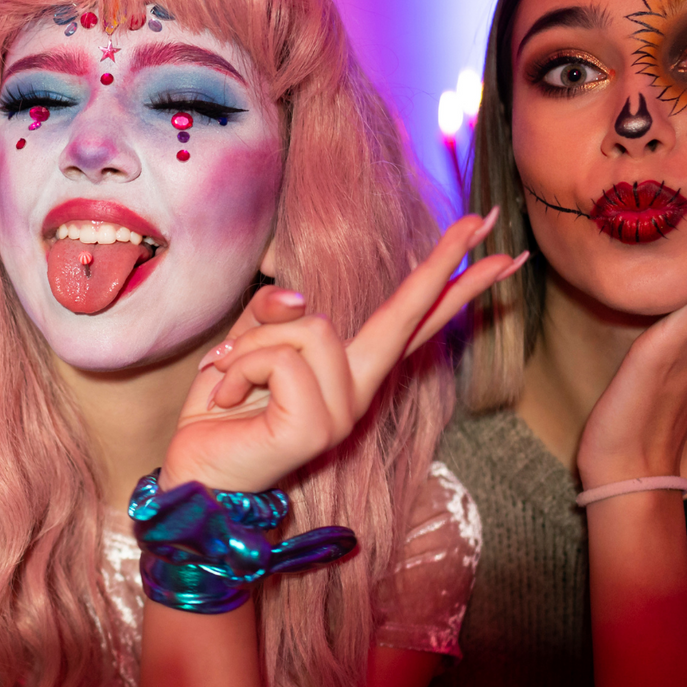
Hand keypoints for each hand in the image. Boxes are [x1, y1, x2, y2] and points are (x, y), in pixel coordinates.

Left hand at [161, 213, 526, 493]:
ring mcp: (344, 411)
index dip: (452, 282)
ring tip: (230, 376)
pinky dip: (239, 368)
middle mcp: (358, 389)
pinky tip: (226, 399)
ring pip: (309, 329)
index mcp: (350, 368)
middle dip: (444, 262)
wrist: (194, 469)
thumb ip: (274, 313)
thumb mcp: (246, 343)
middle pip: (408, 315)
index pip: (411, 320)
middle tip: (485, 217)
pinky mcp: (317, 426)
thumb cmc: (222, 409)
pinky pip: (280, 361)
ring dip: (252, 345)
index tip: (492, 241)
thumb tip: (299, 298)